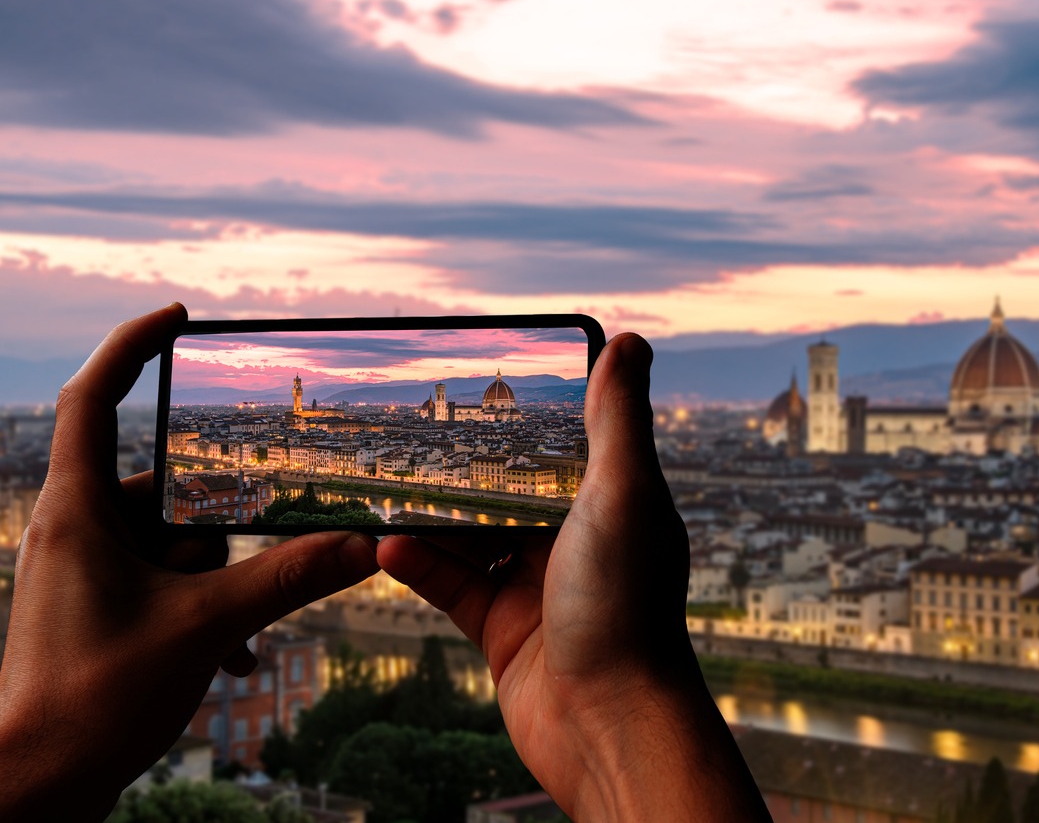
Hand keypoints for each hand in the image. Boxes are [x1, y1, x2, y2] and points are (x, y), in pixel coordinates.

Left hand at [0, 304, 379, 819]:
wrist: (35, 788)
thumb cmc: (89, 703)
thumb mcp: (203, 628)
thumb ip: (288, 578)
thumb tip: (363, 546)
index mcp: (77, 513)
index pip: (95, 401)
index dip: (131, 348)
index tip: (177, 318)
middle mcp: (77, 531)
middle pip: (168, 491)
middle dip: (219, 538)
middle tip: (238, 582)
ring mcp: (87, 571)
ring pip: (176, 545)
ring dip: (219, 588)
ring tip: (234, 641)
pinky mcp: (101, 606)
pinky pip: (167, 583)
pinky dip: (203, 612)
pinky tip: (229, 661)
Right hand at [377, 334, 769, 821]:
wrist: (608, 725)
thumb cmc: (626, 605)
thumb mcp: (623, 495)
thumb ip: (617, 420)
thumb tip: (632, 340)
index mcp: (613, 506)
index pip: (564, 445)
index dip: (525, 415)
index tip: (479, 379)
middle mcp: (577, 543)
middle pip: (508, 489)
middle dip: (462, 464)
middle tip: (406, 429)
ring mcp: (537, 586)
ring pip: (471, 535)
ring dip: (427, 515)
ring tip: (379, 485)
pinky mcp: (502, 629)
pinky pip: (450, 585)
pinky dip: (417, 565)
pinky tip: (382, 546)